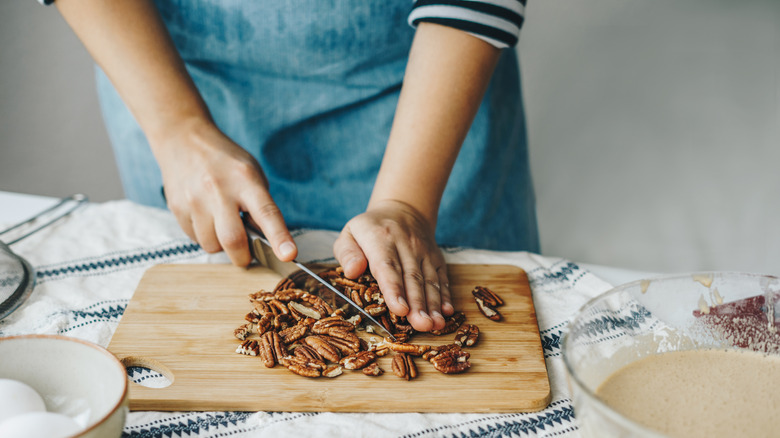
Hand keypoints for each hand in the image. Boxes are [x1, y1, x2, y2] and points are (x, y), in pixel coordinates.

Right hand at [153, 120, 296, 265]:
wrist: (184, 140)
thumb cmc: (226, 163)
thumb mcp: (251, 174)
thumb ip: (260, 205)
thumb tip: (265, 243)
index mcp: (245, 180)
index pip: (267, 213)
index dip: (279, 237)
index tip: (289, 255)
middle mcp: (219, 190)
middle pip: (232, 239)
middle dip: (242, 256)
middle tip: (247, 255)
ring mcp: (195, 200)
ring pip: (211, 244)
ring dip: (221, 245)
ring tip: (222, 224)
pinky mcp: (177, 208)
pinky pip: (195, 238)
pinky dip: (205, 236)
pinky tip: (205, 217)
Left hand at [333, 199, 453, 331]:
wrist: (403, 210)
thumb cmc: (370, 229)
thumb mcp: (350, 233)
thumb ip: (347, 252)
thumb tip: (352, 271)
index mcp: (380, 239)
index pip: (387, 266)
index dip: (394, 289)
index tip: (399, 309)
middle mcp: (405, 244)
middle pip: (412, 277)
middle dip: (418, 303)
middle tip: (421, 325)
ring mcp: (423, 251)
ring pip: (429, 280)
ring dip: (433, 304)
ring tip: (435, 325)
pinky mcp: (436, 258)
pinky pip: (441, 277)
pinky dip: (445, 296)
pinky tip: (447, 312)